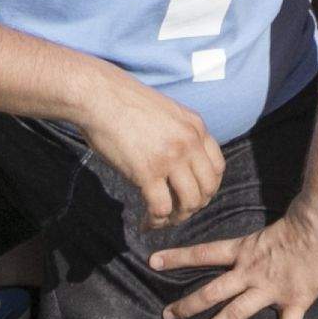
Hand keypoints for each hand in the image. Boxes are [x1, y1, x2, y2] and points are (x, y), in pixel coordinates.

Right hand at [76, 72, 228, 234]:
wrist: (99, 96)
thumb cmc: (124, 103)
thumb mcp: (166, 112)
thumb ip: (179, 134)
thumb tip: (179, 163)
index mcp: (196, 126)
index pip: (218, 167)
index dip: (208, 187)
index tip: (193, 194)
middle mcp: (189, 143)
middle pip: (208, 188)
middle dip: (194, 206)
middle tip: (177, 212)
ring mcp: (170, 158)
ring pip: (189, 202)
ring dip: (176, 218)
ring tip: (161, 220)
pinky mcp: (147, 172)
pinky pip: (161, 208)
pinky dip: (156, 221)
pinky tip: (146, 222)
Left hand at [150, 192, 317, 318]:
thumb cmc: (306, 217)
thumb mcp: (273, 226)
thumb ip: (262, 241)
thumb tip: (261, 243)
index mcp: (245, 249)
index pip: (203, 253)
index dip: (177, 257)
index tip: (152, 260)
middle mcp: (251, 271)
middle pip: (211, 290)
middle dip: (187, 305)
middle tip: (165, 317)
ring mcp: (270, 289)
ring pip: (233, 313)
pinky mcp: (295, 301)